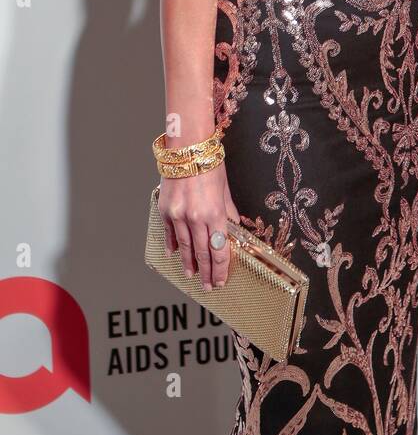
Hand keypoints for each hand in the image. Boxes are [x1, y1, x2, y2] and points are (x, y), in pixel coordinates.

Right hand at [158, 165, 240, 290]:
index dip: (220, 268)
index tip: (220, 280)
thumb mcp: (225, 189)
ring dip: (189, 263)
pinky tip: (173, 254)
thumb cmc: (210, 164)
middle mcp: (195, 218)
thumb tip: (234, 229)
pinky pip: (169, 233)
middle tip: (208, 286)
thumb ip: (228, 212)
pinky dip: (172, 245)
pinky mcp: (165, 209)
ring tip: (192, 274)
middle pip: (202, 253)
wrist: (187, 147)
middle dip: (206, 272)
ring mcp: (178, 215)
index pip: (219, 250)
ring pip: (184, 247)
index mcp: (215, 214)